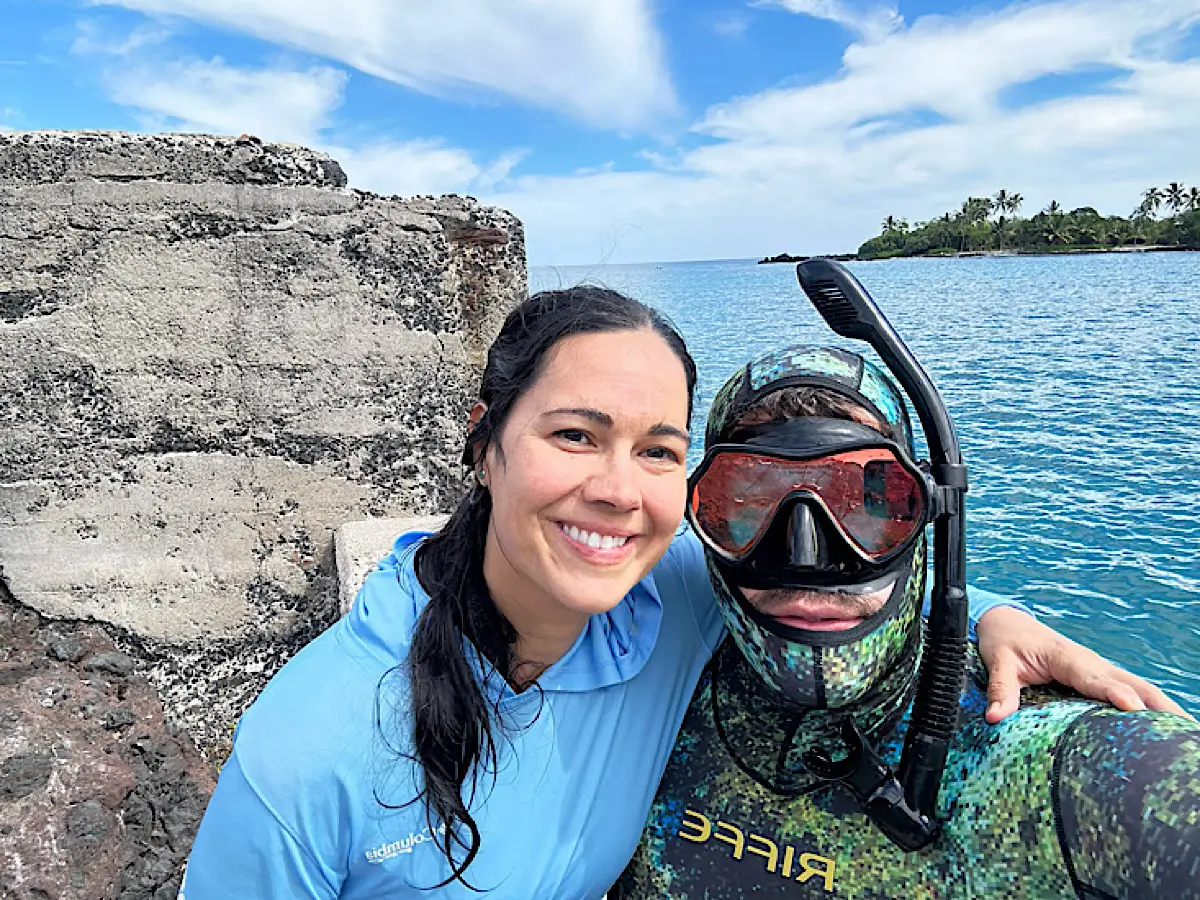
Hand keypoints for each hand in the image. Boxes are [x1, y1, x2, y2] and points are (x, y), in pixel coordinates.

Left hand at [975, 605, 1190, 724]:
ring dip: (1163, 707)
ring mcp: (1100, 669)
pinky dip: (1153, 705)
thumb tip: (995, 717)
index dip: (1116, 695)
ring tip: (1186, 733)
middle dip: (1157, 706)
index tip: (1136, 711)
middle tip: (1180, 731)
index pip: (1096, 679)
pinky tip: (1167, 725)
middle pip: (1133, 684)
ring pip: (1140, 687)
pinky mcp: (1101, 676)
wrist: (1008, 621)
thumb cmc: (1005, 641)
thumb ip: (1000, 689)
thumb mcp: (998, 663)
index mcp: (1066, 657)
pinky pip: (1133, 689)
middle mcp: (1090, 662)